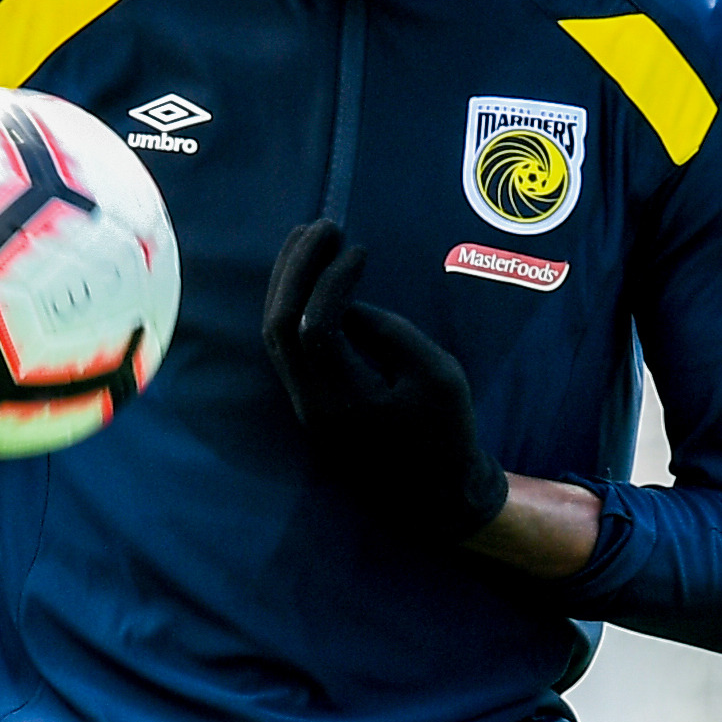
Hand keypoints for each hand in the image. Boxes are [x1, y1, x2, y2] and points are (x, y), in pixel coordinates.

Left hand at [261, 219, 509, 545]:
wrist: (436, 495)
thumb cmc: (447, 437)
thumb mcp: (440, 378)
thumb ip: (393, 336)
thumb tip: (349, 305)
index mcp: (341, 404)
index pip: (314, 328)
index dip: (331, 281)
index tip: (358, 249)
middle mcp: (310, 405)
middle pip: (279, 327)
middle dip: (296, 269)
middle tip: (323, 225)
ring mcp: (304, 404)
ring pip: (275, 335)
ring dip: (287, 281)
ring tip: (307, 237)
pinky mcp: (310, 400)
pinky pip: (286, 345)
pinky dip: (291, 303)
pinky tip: (306, 276)